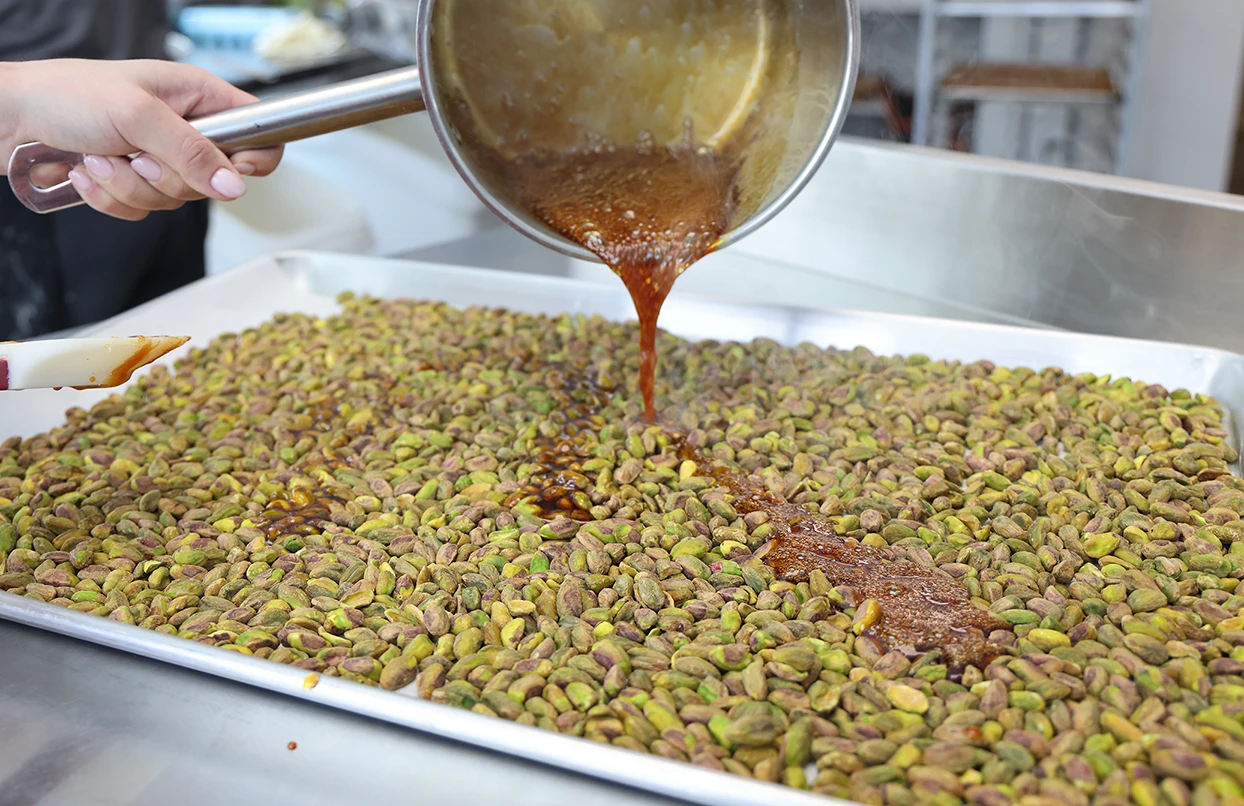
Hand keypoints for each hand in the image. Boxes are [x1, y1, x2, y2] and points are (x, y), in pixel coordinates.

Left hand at [0, 59, 283, 219]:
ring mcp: (159, 159)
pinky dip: (112, 198)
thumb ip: (191, 151)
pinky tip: (90, 171)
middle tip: (136, 153)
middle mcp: (184, 129)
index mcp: (197, 97)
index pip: (259, 130)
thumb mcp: (137, 116)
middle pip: (215, 179)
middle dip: (167, 176)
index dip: (253, 157)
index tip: (230, 169)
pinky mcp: (134, 183)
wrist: (10, 118)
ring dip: (130, 186)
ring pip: (175, 200)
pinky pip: (143, 212)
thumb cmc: (67, 95)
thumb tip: (234, 185)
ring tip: (101, 156)